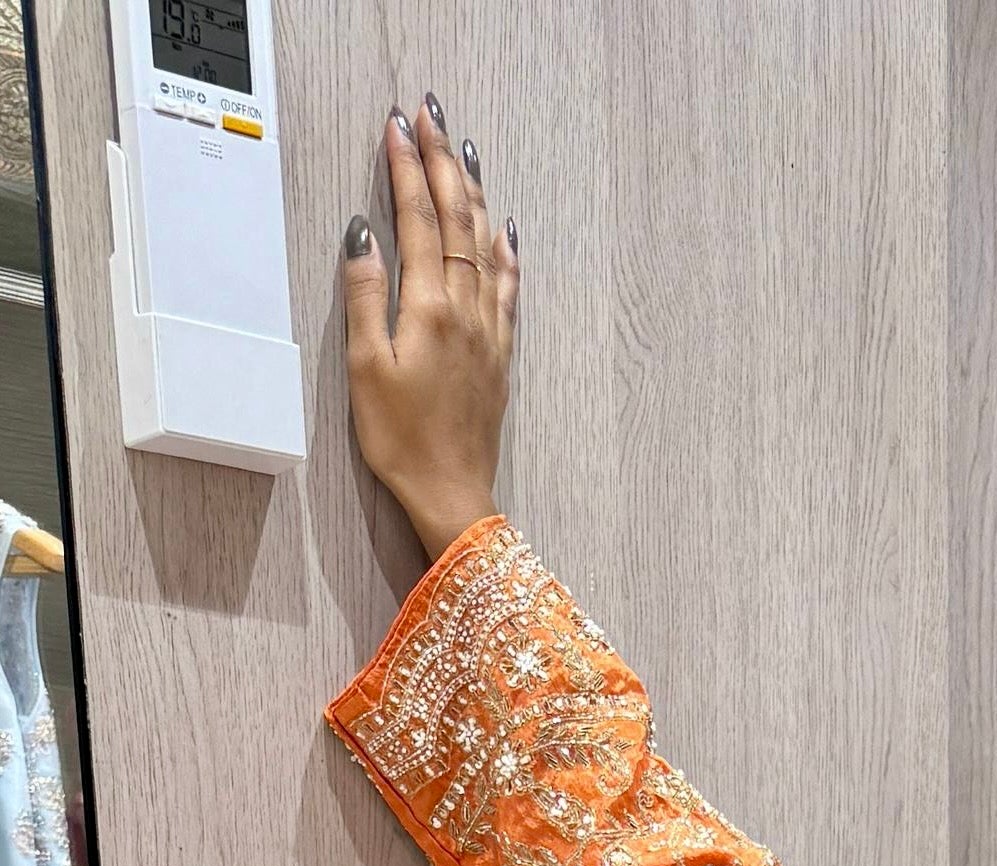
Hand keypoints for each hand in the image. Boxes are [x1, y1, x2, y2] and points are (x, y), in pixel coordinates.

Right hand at [341, 98, 517, 561]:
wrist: (452, 494)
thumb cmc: (401, 441)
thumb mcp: (364, 368)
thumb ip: (365, 296)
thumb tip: (362, 235)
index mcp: (430, 308)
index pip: (418, 218)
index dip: (407, 167)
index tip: (396, 125)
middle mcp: (467, 310)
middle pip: (456, 219)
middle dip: (443, 161)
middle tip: (431, 115)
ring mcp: (489, 330)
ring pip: (485, 244)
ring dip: (474, 192)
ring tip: (465, 150)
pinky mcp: (500, 354)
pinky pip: (508, 287)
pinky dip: (505, 250)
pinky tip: (504, 229)